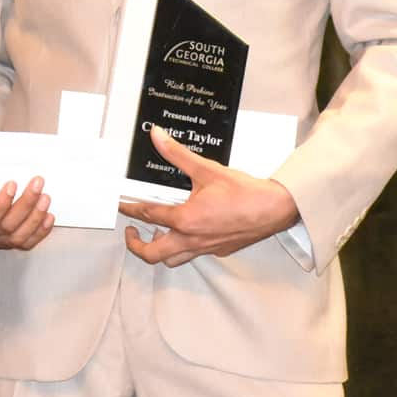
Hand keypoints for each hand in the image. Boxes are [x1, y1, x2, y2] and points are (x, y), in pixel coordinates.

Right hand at [0, 176, 54, 249]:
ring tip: (45, 198)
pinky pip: (27, 243)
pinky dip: (40, 231)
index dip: (0, 205)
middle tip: (37, 184)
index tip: (12, 184)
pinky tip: (48, 217)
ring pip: (18, 236)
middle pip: (5, 226)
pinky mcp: (9, 244)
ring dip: (35, 217)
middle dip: (25, 204)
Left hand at [119, 126, 298, 266]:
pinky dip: (181, 248)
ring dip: (159, 250)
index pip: (148, 216)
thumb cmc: (243, 192)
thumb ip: (177, 154)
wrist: (274, 209)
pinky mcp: (218, 250)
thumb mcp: (205, 169)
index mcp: (185, 219)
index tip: (122, 207)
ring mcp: (205, 248)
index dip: (131, 210)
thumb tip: (158, 137)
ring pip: (172, 259)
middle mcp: (191, 238)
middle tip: (131, 232)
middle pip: (153, 253)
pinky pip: (192, 255)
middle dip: (136, 245)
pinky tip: (185, 233)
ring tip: (155, 235)